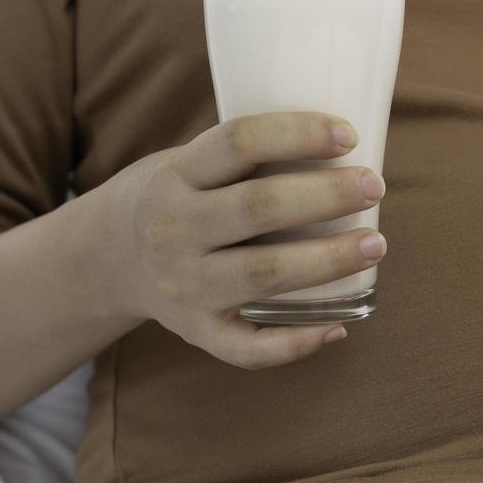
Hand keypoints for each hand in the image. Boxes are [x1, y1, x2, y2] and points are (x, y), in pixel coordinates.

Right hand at [87, 111, 386, 368]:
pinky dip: (296, 342)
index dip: (297, 134)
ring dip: (327, 260)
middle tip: (375, 187)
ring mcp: (183, 285)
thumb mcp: (192, 162)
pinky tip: (339, 326)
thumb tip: (351, 148)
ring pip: (262, 275)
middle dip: (326, 196)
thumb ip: (251, 157)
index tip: (349, 135)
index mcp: (177, 174)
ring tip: (374, 245)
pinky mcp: (196, 331)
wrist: (108, 260)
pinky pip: (247, 348)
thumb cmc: (182, 198)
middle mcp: (174, 228)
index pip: (238, 141)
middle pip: (258, 207)